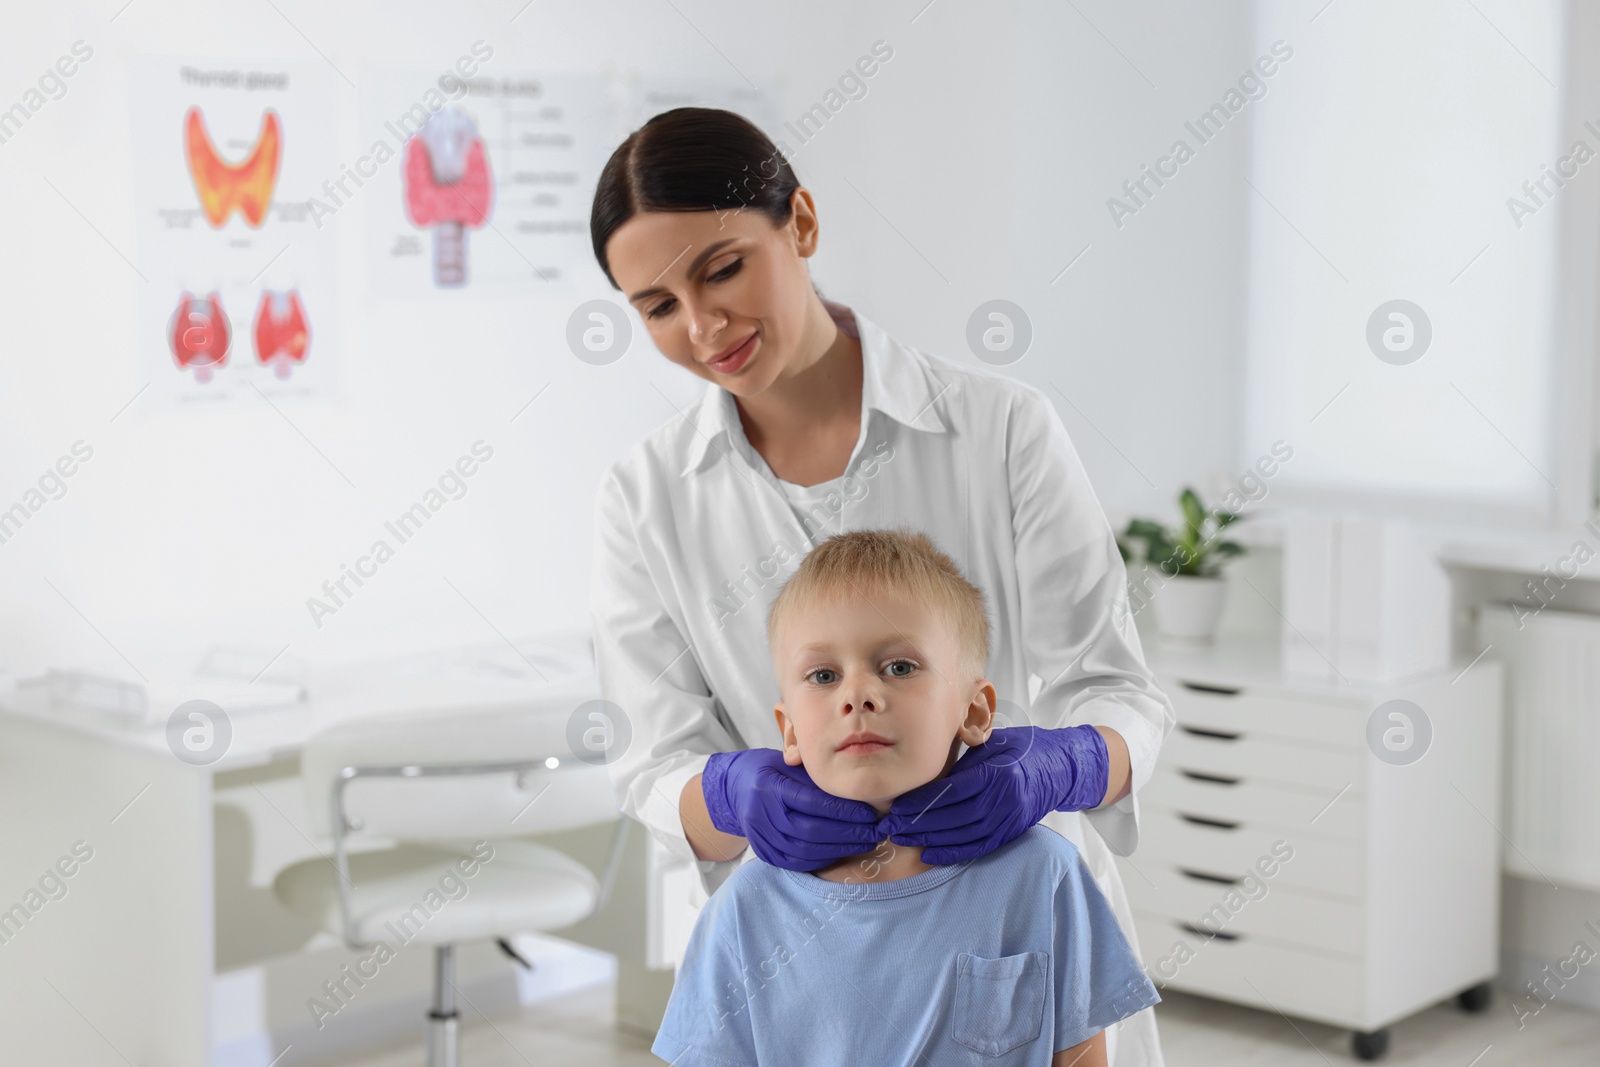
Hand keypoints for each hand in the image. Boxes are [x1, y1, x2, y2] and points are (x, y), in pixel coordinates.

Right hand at [702, 748, 884, 870]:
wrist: (736, 788)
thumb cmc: (772, 771)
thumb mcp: (790, 764)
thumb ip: (817, 777)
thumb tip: (858, 791)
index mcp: (769, 785)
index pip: (811, 802)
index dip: (843, 810)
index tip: (870, 813)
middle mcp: (761, 813)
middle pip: (810, 830)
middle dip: (848, 833)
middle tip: (875, 832)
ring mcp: (760, 836)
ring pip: (804, 850)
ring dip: (840, 849)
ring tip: (866, 843)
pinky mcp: (764, 852)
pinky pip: (796, 862)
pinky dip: (823, 859)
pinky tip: (843, 851)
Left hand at [876, 725, 1108, 863]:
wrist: (1057, 767)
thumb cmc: (1017, 749)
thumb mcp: (989, 745)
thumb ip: (961, 761)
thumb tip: (922, 773)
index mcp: (996, 772)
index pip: (952, 792)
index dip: (922, 802)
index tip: (897, 807)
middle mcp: (1005, 798)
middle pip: (955, 817)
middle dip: (920, 824)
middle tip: (892, 826)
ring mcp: (1010, 818)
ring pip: (965, 835)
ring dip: (932, 840)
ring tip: (904, 838)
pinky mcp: (1012, 832)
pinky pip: (980, 847)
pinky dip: (954, 852)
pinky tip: (931, 853)